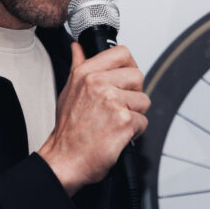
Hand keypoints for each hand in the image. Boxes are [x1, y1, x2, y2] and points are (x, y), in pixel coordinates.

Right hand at [38, 43, 149, 194]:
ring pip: (143, 101)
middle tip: (118, 107)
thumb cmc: (68, 131)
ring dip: (134, 115)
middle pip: (138, 76)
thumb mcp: (68, 91)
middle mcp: (99, 84)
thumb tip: (78, 48)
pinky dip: (133, 132)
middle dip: (133, 94)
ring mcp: (113, 102)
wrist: (65, 160)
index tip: (125, 78)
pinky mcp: (124, 121)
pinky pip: (143, 121)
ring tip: (115, 123)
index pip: (122, 53)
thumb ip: (78, 65)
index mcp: (86, 74)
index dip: (128, 66)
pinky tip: (117, 134)